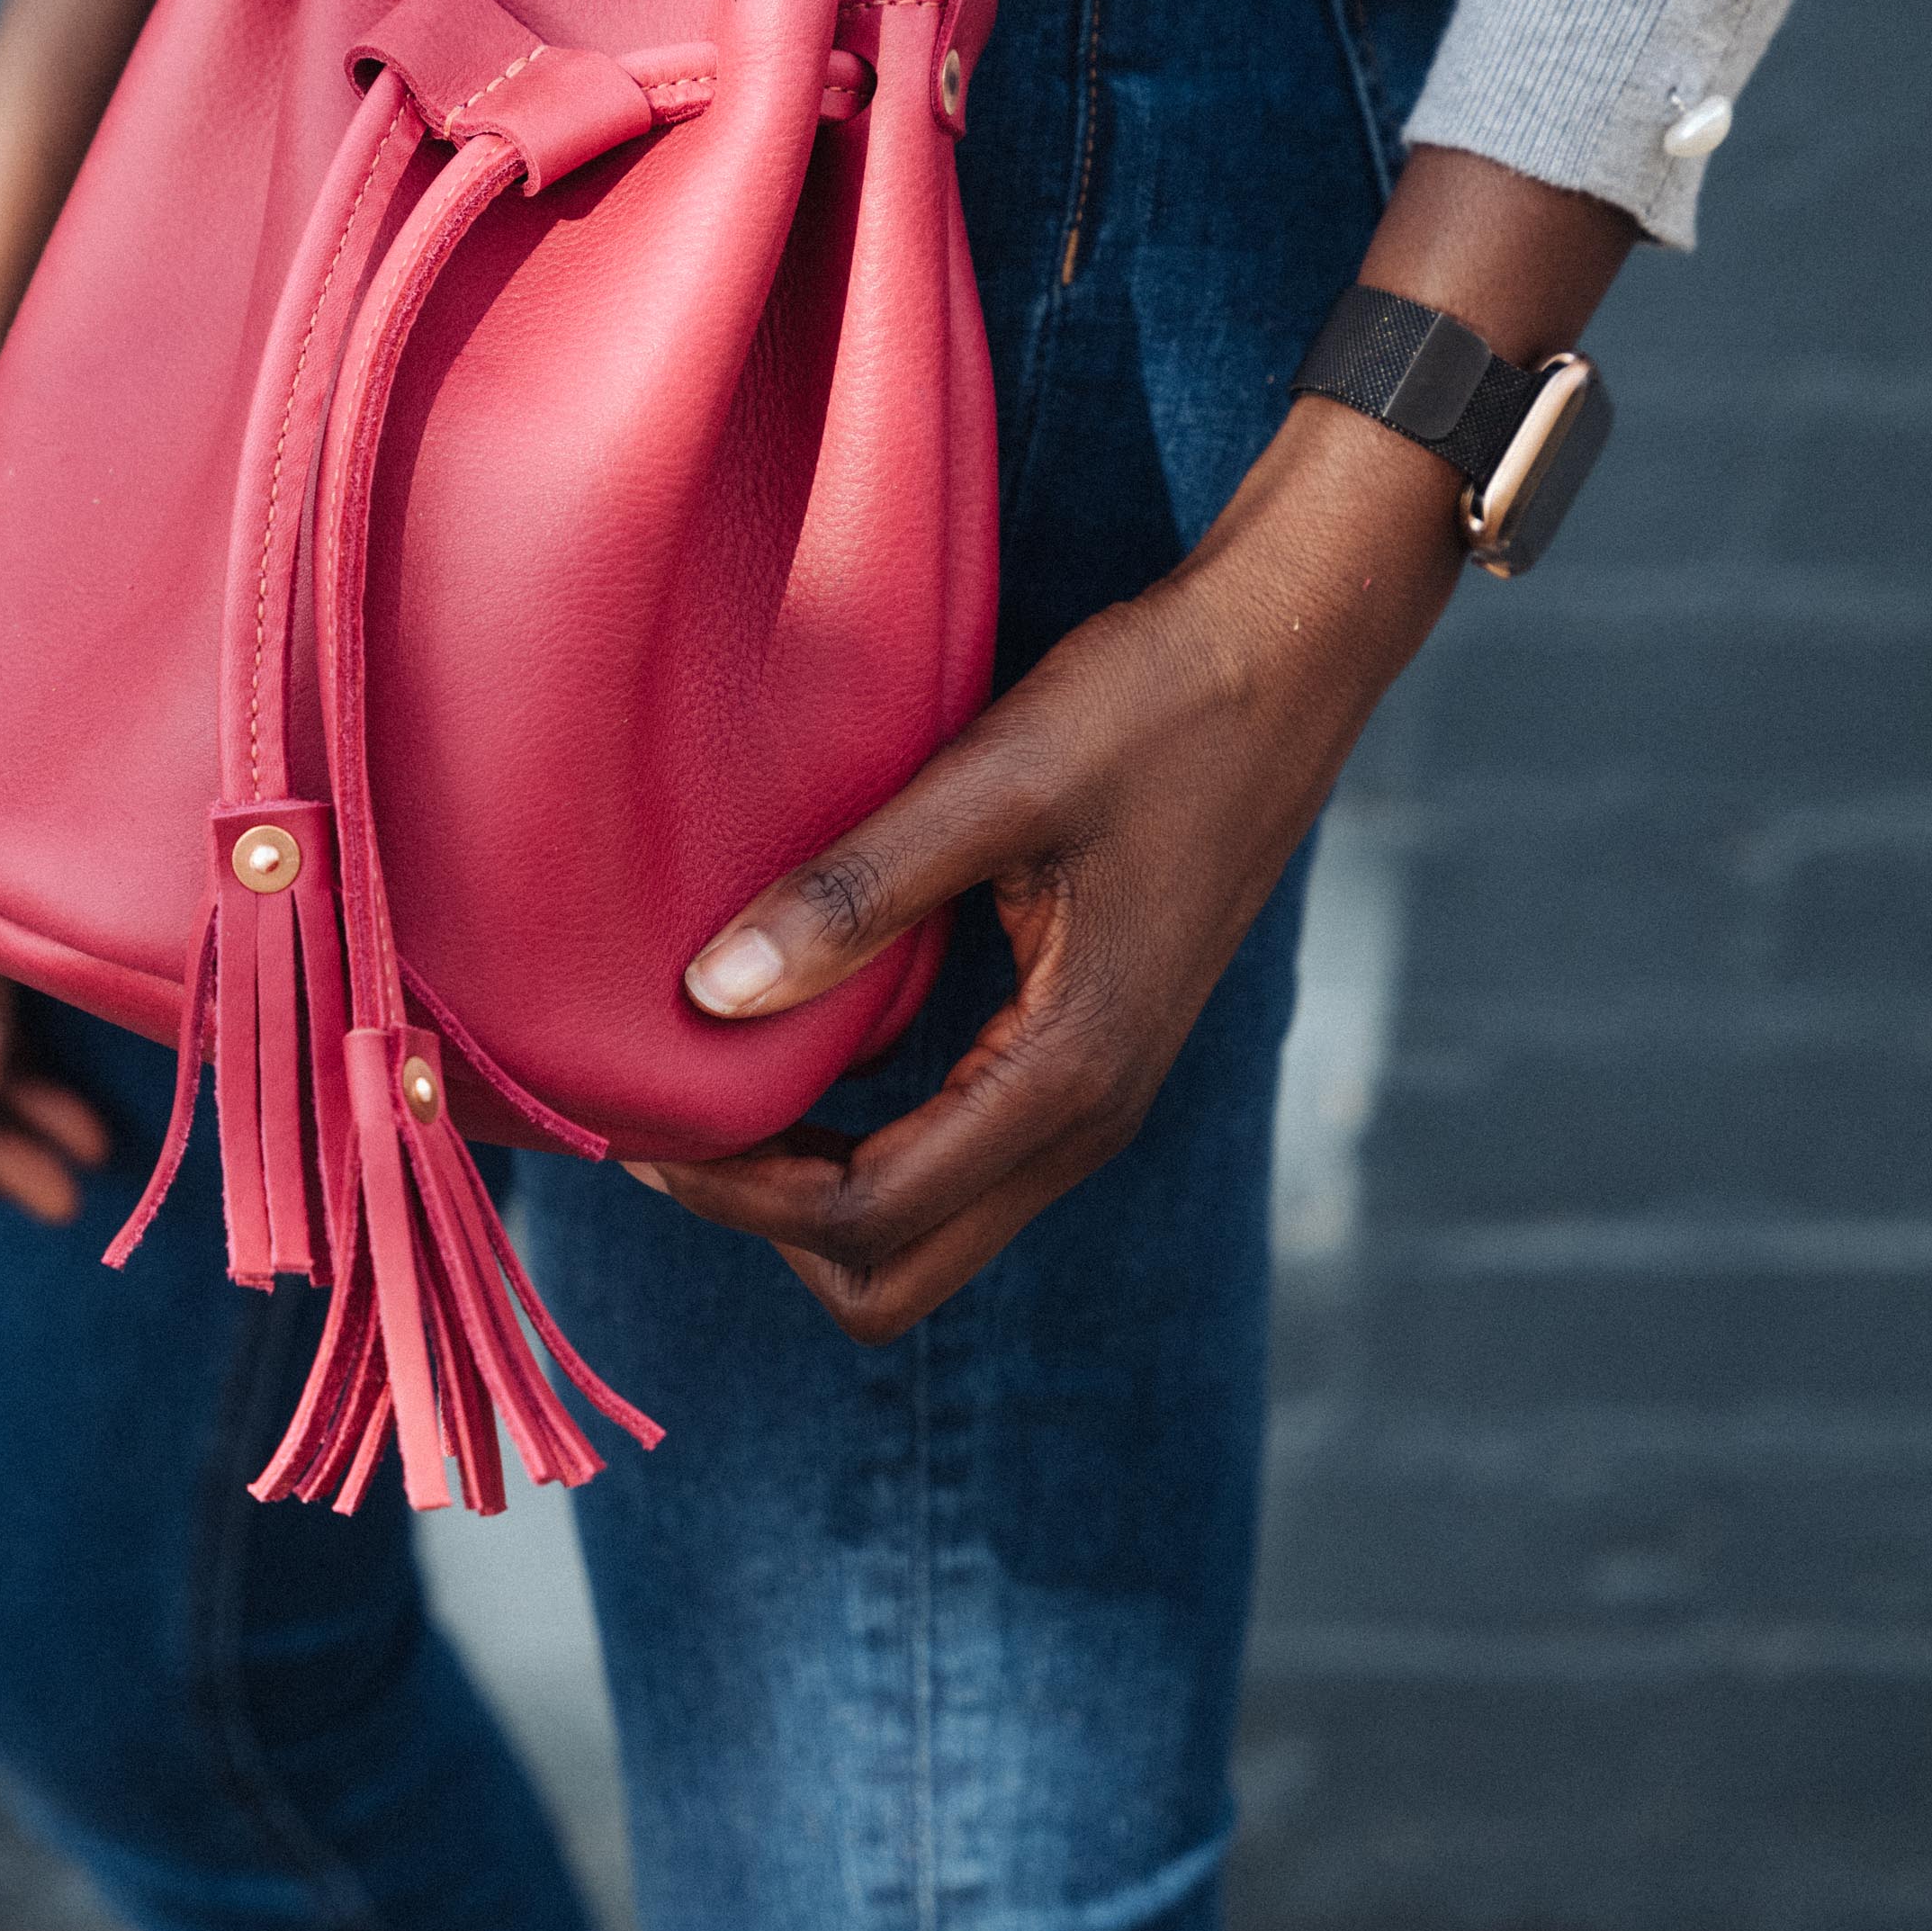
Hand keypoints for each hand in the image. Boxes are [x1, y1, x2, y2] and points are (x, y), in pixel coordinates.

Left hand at [633, 146, 1637, 1342]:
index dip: (737, 1193)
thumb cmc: (1154, 702)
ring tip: (716, 1084)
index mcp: (1070, 1071)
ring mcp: (1096, 1095)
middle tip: (671, 1116)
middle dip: (770, 1224)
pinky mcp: (1090, 1053)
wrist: (1292, 655)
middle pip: (897, 1275)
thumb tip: (709, 994)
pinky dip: (866, 1146)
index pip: (869, 1219)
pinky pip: (958, 1160)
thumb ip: (855, 894)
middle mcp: (1088, 1117)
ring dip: (814, 1192)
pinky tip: (803, 1046)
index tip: (639, 1117)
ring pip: (930, 1231)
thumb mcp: (995, 780)